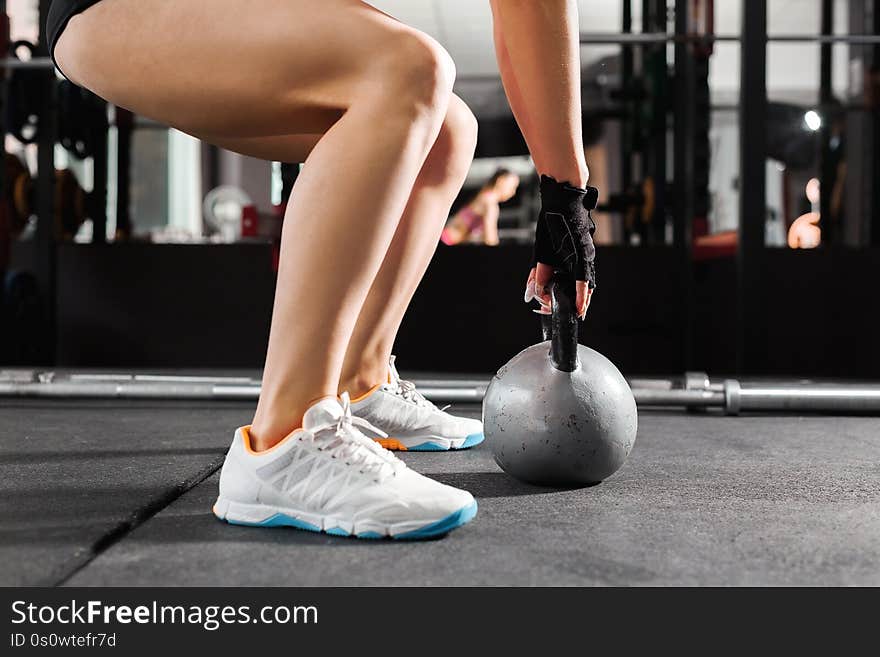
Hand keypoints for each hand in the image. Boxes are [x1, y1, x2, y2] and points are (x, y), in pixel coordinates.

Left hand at [523, 176, 597, 318]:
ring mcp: (587, 250)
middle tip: (575, 312)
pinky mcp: (584, 246)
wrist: (564, 196)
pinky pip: (584, 267)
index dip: (581, 300)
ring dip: (579, 290)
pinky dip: (578, 278)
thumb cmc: (554, 219)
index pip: (583, 284)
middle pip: (587, 284)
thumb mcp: (543, 249)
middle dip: (581, 299)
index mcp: (579, 256)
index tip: (579, 312)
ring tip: (573, 302)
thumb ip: (541, 272)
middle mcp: (587, 255)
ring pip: (586, 276)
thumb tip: (535, 292)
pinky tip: (569, 282)